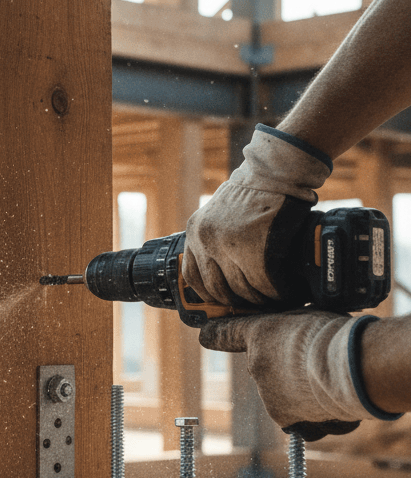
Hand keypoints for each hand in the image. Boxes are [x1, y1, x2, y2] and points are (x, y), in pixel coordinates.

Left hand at [182, 126, 331, 305]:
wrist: (276, 171)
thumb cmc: (254, 191)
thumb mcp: (219, 213)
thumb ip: (214, 237)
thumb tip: (222, 270)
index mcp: (195, 232)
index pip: (191, 276)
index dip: (208, 294)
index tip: (223, 302)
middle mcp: (206, 241)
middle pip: (218, 288)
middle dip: (238, 301)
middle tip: (255, 306)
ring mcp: (229, 246)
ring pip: (242, 290)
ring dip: (261, 300)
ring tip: (274, 301)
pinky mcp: (255, 250)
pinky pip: (264, 284)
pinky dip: (277, 292)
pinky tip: (286, 293)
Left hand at [199, 310, 392, 441]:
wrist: (354, 368)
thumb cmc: (336, 337)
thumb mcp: (307, 315)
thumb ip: (288, 326)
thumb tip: (282, 330)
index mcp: (259, 336)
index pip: (227, 333)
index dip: (217, 334)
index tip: (206, 334)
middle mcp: (258, 369)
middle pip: (273, 371)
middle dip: (294, 370)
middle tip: (323, 363)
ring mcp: (273, 399)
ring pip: (291, 399)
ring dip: (310, 396)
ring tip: (337, 383)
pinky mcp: (292, 422)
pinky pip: (308, 422)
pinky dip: (324, 416)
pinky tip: (340, 403)